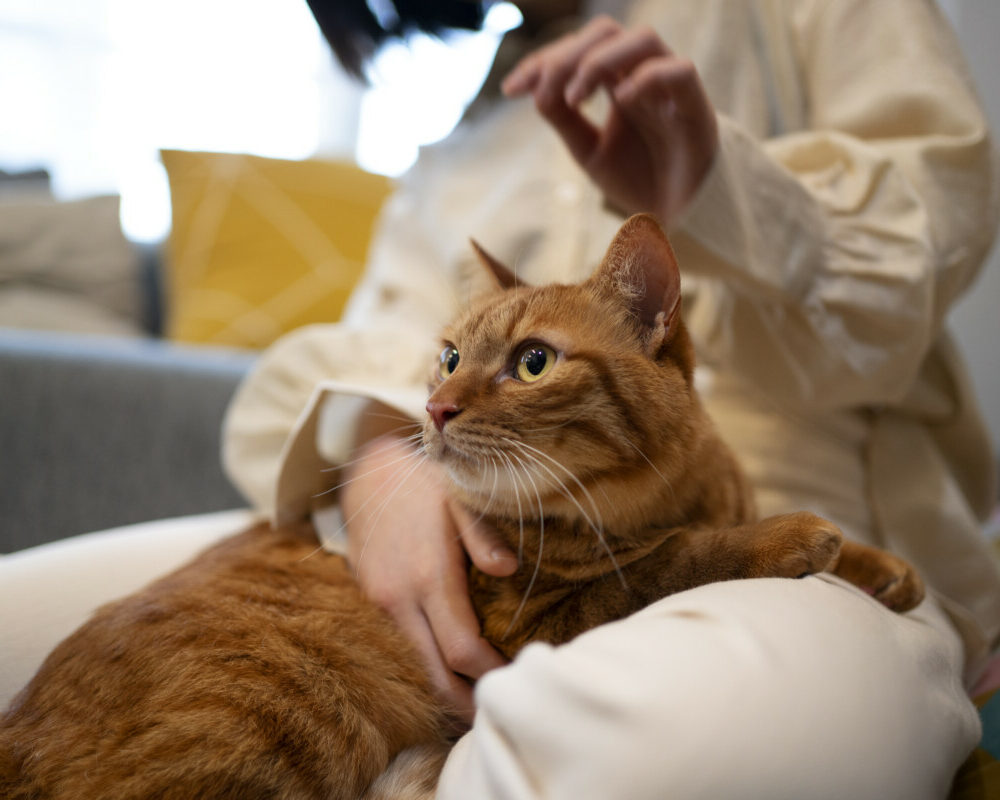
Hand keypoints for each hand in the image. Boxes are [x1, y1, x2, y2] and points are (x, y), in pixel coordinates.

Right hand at [339, 435, 517, 723]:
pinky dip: (425, 663)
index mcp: (428, 576)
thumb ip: (484, 534)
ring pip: (413, 665)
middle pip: (434, 674)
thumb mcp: (460, 496)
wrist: (368, 472)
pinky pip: (399, 646)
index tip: (515, 676)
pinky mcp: (369, 601)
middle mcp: (398, 598)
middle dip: (465, 700)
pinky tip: (447, 667)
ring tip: (476, 698)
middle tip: (495, 712)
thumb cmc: (424, 482)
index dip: (490, 672)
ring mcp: (378, 603)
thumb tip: (508, 570)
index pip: (461, 649)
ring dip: (444, 687)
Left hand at [502, 16, 717, 226]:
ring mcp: (671, 86)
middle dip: (566, 56)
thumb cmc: (639, 179)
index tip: (510, 89)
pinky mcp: (697, 106)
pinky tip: (620, 102)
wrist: (679, 217)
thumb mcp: (589, 151)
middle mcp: (644, 74)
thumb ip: (564, 120)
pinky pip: (678, 71)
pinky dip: (645, 79)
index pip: (579, 49)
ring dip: (601, 61)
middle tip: (542, 91)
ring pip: (643, 39)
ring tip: (576, 98)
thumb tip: (535, 91)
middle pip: (606, 32)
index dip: (542, 61)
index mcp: (618, 80)